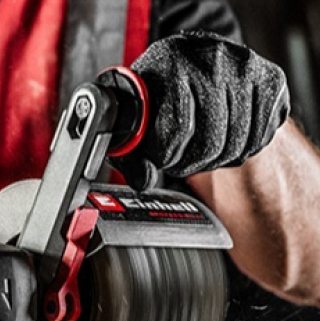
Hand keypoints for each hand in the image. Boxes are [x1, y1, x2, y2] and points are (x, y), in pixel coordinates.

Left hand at [108, 33, 289, 190]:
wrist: (190, 66)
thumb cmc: (158, 100)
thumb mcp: (135, 125)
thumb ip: (133, 158)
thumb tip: (144, 181)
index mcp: (170, 61)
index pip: (178, 132)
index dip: (169, 159)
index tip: (163, 158)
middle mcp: (211, 56)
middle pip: (211, 143)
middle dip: (193, 164)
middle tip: (183, 161)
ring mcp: (244, 65)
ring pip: (237, 146)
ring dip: (217, 162)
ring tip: (202, 150)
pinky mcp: (271, 79)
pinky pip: (260, 139)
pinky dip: (242, 152)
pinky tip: (225, 139)